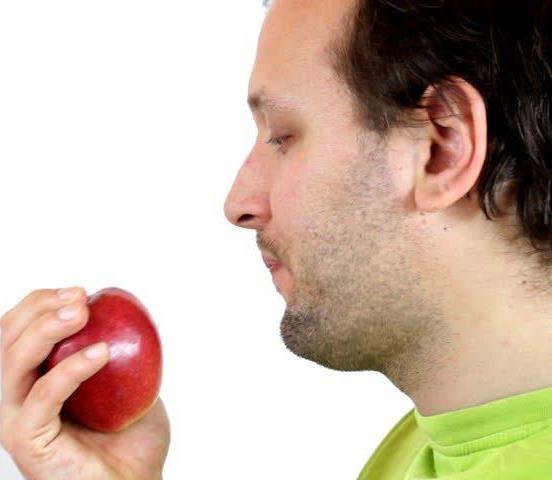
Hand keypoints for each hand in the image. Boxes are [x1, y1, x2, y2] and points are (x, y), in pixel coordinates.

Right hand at [0, 287, 169, 479]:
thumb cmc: (132, 437)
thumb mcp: (127, 379)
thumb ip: (118, 347)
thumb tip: (124, 311)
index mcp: (35, 380)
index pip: (18, 332)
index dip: (40, 303)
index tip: (80, 291)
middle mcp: (19, 398)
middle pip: (8, 341)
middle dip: (40, 308)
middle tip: (80, 297)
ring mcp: (19, 422)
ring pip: (13, 365)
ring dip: (45, 330)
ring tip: (81, 313)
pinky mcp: (29, 445)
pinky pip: (40, 400)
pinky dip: (68, 371)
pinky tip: (101, 353)